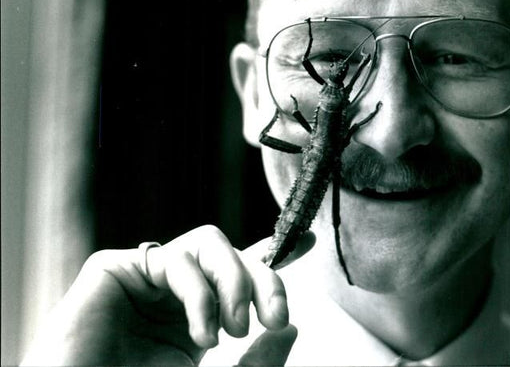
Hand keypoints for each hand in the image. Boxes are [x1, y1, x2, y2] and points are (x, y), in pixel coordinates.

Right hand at [21, 225, 314, 364]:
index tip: (310, 240)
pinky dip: (200, 292)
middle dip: (264, 280)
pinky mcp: (113, 269)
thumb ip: (255, 363)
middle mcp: (173, 294)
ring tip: (232, 330)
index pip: (241, 273)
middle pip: (233, 254)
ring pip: (210, 244)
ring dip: (234, 283)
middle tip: (274, 319)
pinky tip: (202, 333)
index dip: (275, 254)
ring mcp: (145, 280)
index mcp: (196, 318)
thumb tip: (292, 328)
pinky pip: (175, 257)